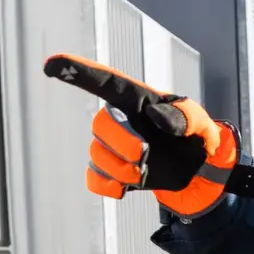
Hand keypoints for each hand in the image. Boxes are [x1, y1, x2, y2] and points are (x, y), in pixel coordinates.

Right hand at [43, 53, 239, 217]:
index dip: (77, 71)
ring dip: (124, 169)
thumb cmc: (198, 138)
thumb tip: (156, 116)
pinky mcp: (112, 173)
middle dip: (122, 143)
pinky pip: (94, 180)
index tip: (50, 65)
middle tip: (146, 154)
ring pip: (98, 156)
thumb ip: (185, 114)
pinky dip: (109, 187)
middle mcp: (120, 120)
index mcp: (137, 100)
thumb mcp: (202, 122)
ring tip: (147, 171)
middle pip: (100, 125)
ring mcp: (113, 147)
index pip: (103, 80)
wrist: (200, 171)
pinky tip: (126, 188)